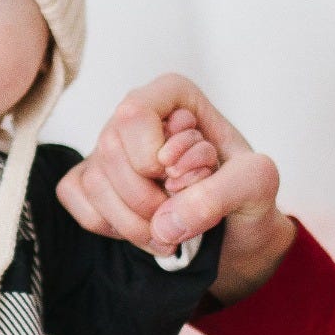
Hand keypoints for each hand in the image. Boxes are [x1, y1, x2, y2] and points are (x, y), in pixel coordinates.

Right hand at [56, 73, 297, 303]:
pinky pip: (76, 199)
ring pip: (95, 182)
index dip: (150, 154)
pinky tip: (144, 230)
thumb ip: (221, 193)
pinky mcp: (90, 181)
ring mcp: (108, 150)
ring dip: (133, 223)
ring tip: (170, 232)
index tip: (180, 176)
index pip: (134, 112)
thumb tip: (165, 222)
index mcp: (173, 98)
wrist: (235, 237)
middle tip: (182, 216)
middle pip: (110, 151)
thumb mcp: (257, 185)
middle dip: (147, 199)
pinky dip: (111, 227)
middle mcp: (135, 118)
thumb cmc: (246, 198)